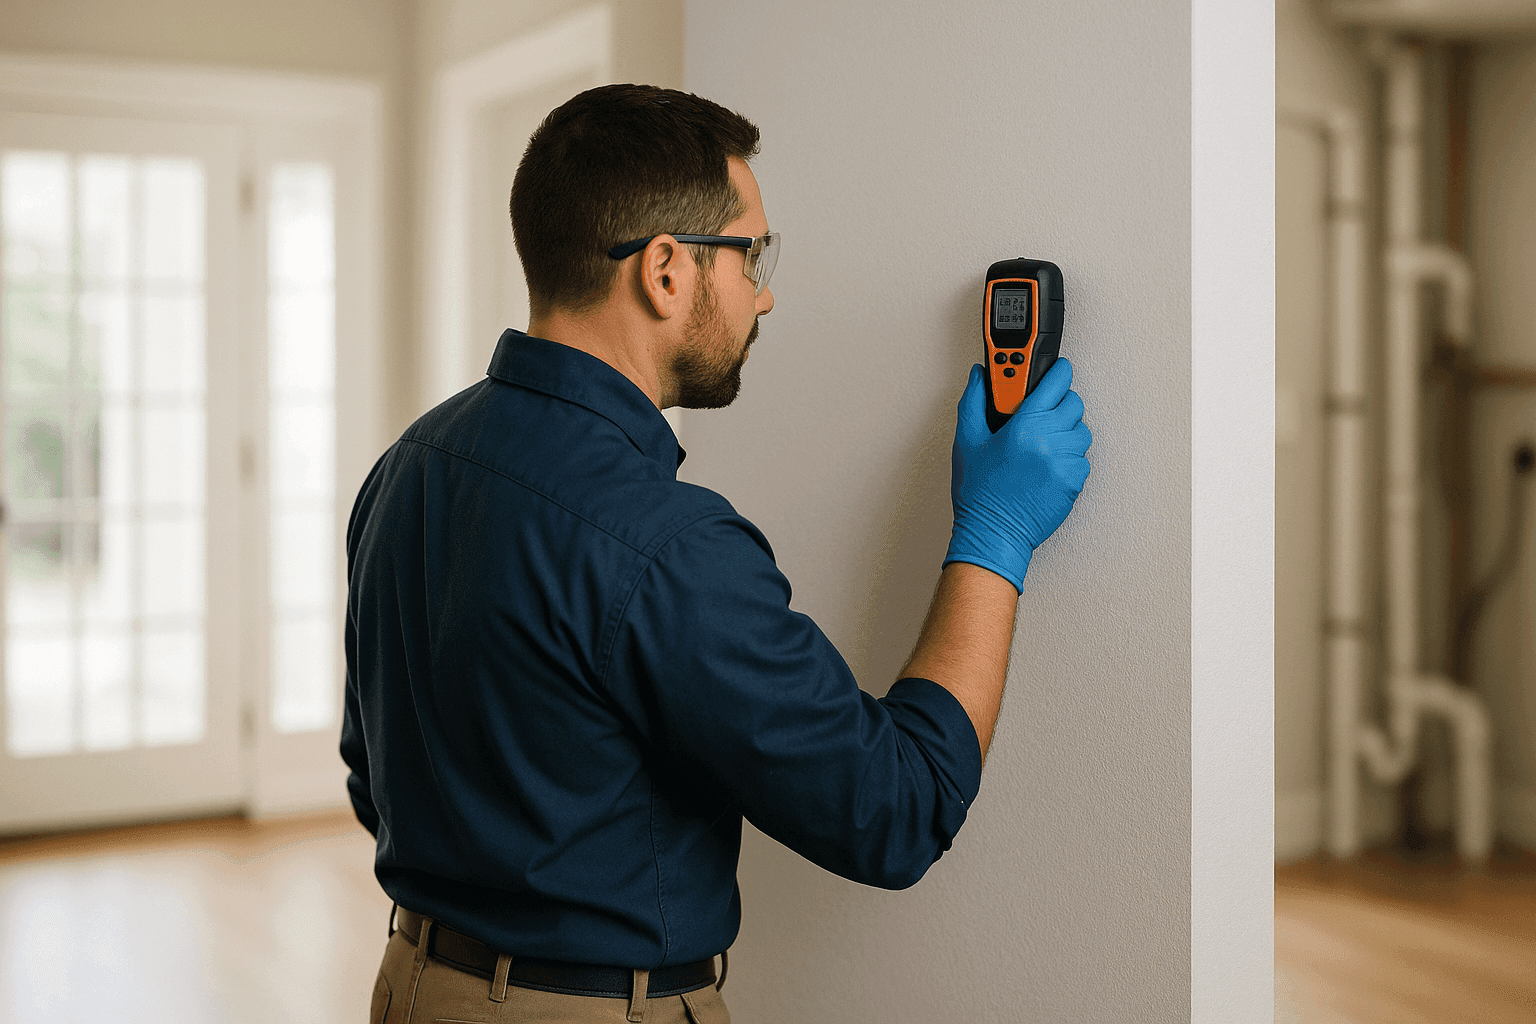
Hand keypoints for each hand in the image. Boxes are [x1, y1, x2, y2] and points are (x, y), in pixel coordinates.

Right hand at [943, 358, 1091, 591]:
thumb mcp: (967, 443)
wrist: (994, 534)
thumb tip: (978, 378)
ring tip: (1043, 442)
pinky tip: (1048, 464)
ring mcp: (1065, 463)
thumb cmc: (979, 495)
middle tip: (1042, 412)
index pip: (1056, 382)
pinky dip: (1070, 457)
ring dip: (1067, 431)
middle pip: (1074, 404)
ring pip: (1081, 431)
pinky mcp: (1075, 482)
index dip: (1058, 371)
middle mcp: (1049, 441)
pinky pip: (1083, 458)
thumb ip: (973, 403)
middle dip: (1060, 403)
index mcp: (1025, 426)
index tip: (1057, 369)